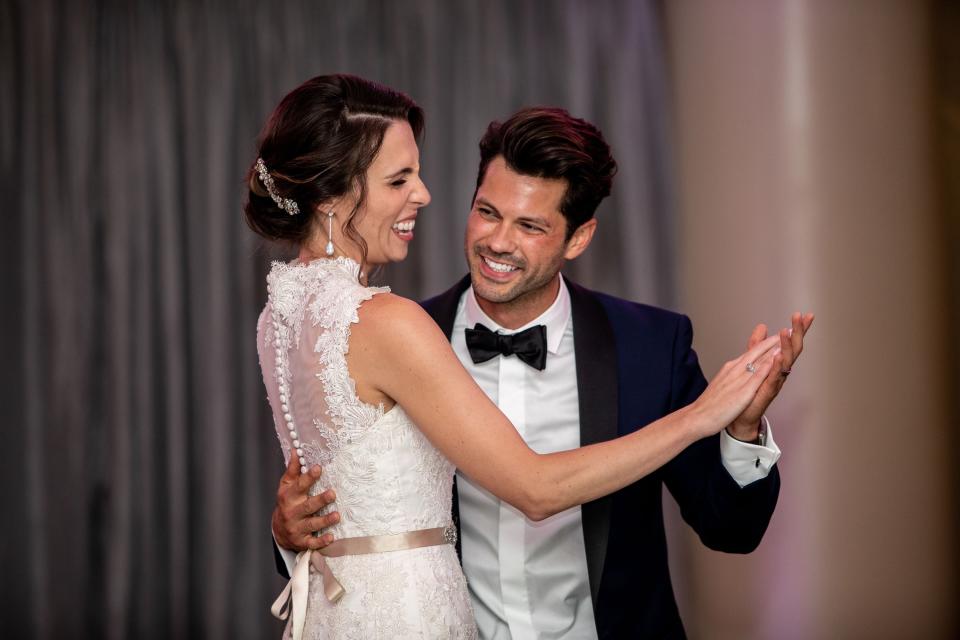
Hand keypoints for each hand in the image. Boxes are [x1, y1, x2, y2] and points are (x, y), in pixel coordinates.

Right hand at [272, 451, 339, 551]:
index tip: (319, 468)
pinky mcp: (302, 541)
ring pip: (312, 524)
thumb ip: (293, 469)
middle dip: (320, 500)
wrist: (279, 530)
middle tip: (333, 493)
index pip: (299, 485)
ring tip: (337, 515)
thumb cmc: (287, 502)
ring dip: (325, 520)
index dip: (308, 477)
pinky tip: (332, 537)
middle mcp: (292, 512)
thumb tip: (296, 449)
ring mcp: (297, 528)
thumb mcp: (286, 485)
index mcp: (289, 496)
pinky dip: (321, 541)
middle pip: (308, 506)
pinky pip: (312, 543)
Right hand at [689, 334, 781, 438]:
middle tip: (789, 330)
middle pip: (757, 352)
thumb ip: (732, 374)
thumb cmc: (708, 404)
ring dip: (773, 348)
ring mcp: (739, 380)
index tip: (778, 336)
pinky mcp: (743, 392)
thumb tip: (740, 368)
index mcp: (730, 368)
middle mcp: (735, 370)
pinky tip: (777, 359)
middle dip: (773, 341)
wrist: (697, 416)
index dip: (766, 343)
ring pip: (759, 360)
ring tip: (787, 338)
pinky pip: (757, 376)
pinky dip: (768, 366)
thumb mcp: (721, 383)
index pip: (751, 353)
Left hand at [727, 312, 814, 440]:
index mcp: (777, 363)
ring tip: (787, 331)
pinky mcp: (766, 392)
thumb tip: (762, 327)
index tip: (806, 314)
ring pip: (786, 362)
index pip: (790, 342)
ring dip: (787, 346)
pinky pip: (774, 377)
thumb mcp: (752, 361)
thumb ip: (757, 345)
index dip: (798, 329)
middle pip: (793, 349)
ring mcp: (775, 381)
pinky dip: (777, 366)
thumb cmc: (748, 390)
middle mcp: (780, 371)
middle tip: (802, 317)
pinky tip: (779, 356)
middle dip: (798, 333)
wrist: (740, 414)